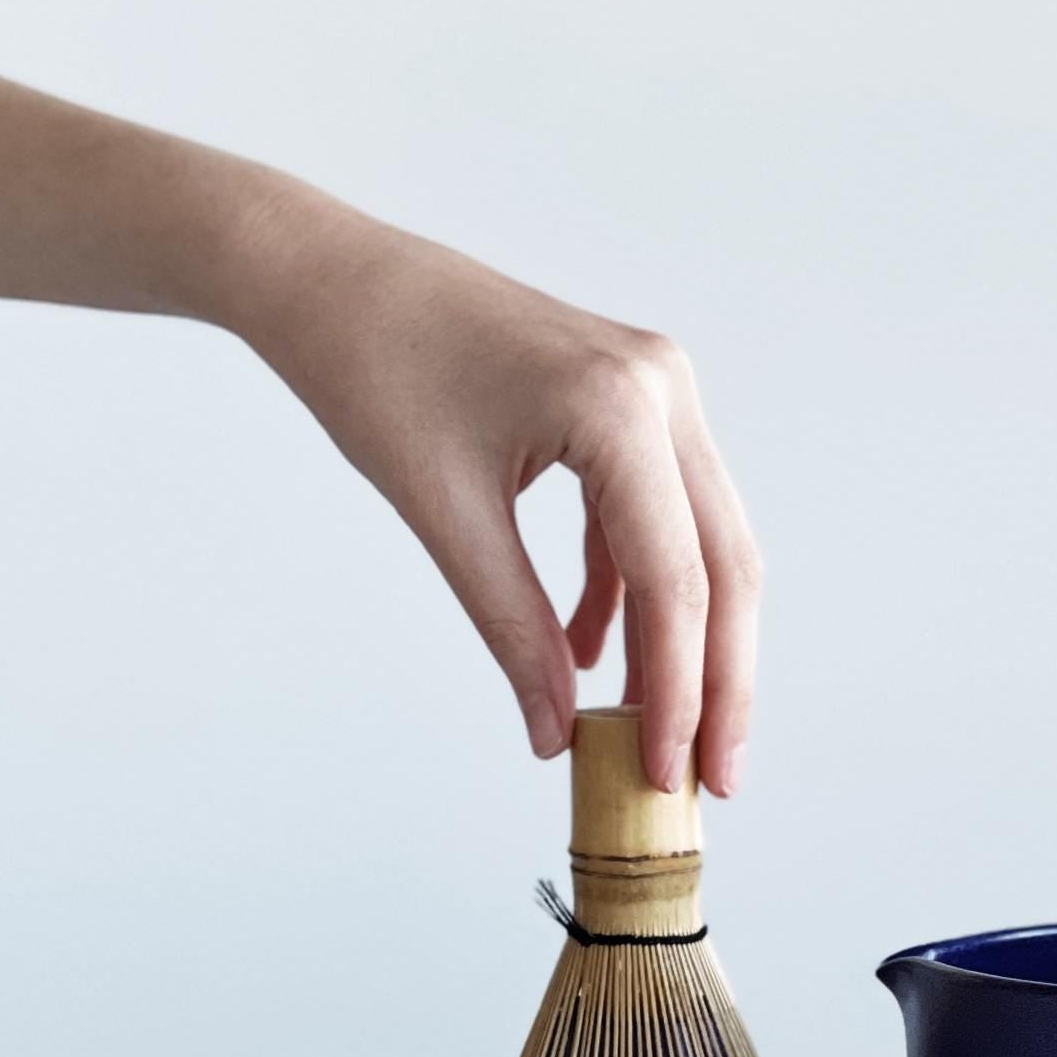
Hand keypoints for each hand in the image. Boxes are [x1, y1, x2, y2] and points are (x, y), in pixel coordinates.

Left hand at [236, 198, 759, 786]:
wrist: (334, 277)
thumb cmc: (373, 370)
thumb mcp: (442, 513)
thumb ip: (512, 627)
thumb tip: (559, 734)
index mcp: (618, 408)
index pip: (675, 579)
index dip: (680, 691)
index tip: (667, 776)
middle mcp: (661, 387)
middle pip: (722, 561)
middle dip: (718, 678)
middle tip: (711, 778)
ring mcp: (656, 385)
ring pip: (703, 539)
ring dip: (687, 638)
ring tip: (668, 734)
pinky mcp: (632, 397)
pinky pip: (657, 509)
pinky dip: (637, 585)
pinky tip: (599, 651)